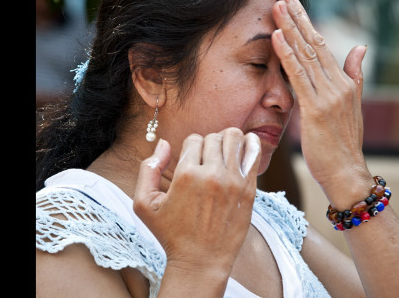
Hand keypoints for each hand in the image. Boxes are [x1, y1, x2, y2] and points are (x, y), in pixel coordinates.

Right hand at [133, 128, 261, 274]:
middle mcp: (211, 175)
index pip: (193, 139)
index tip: (191, 163)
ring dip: (229, 141)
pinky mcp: (249, 189)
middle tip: (207, 161)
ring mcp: (233, 181)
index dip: (191, 148)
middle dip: (209, 144)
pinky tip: (246, 146)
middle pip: (214, 137)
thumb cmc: (171, 234)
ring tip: (224, 154)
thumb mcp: (145, 204)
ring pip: (235, 138)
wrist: (200, 261)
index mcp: (185, 175)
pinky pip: (253, 153)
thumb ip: (148, 169)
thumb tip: (163, 143)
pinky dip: (250, 144)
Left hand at [271, 0, 371, 209]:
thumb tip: (360, 47)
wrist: (346, 172)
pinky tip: (277, 37)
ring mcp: (327, 95)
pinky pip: (298, 77)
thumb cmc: (343, 143)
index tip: (292, 2)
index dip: (306, 21)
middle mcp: (337, 84)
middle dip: (296, 16)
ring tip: (276, 6)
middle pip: (313, 43)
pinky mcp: (315, 109)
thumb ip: (354, 75)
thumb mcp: (351, 105)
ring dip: (289, 28)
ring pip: (305, 55)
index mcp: (344, 82)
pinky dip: (287, 55)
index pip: (322, 44)